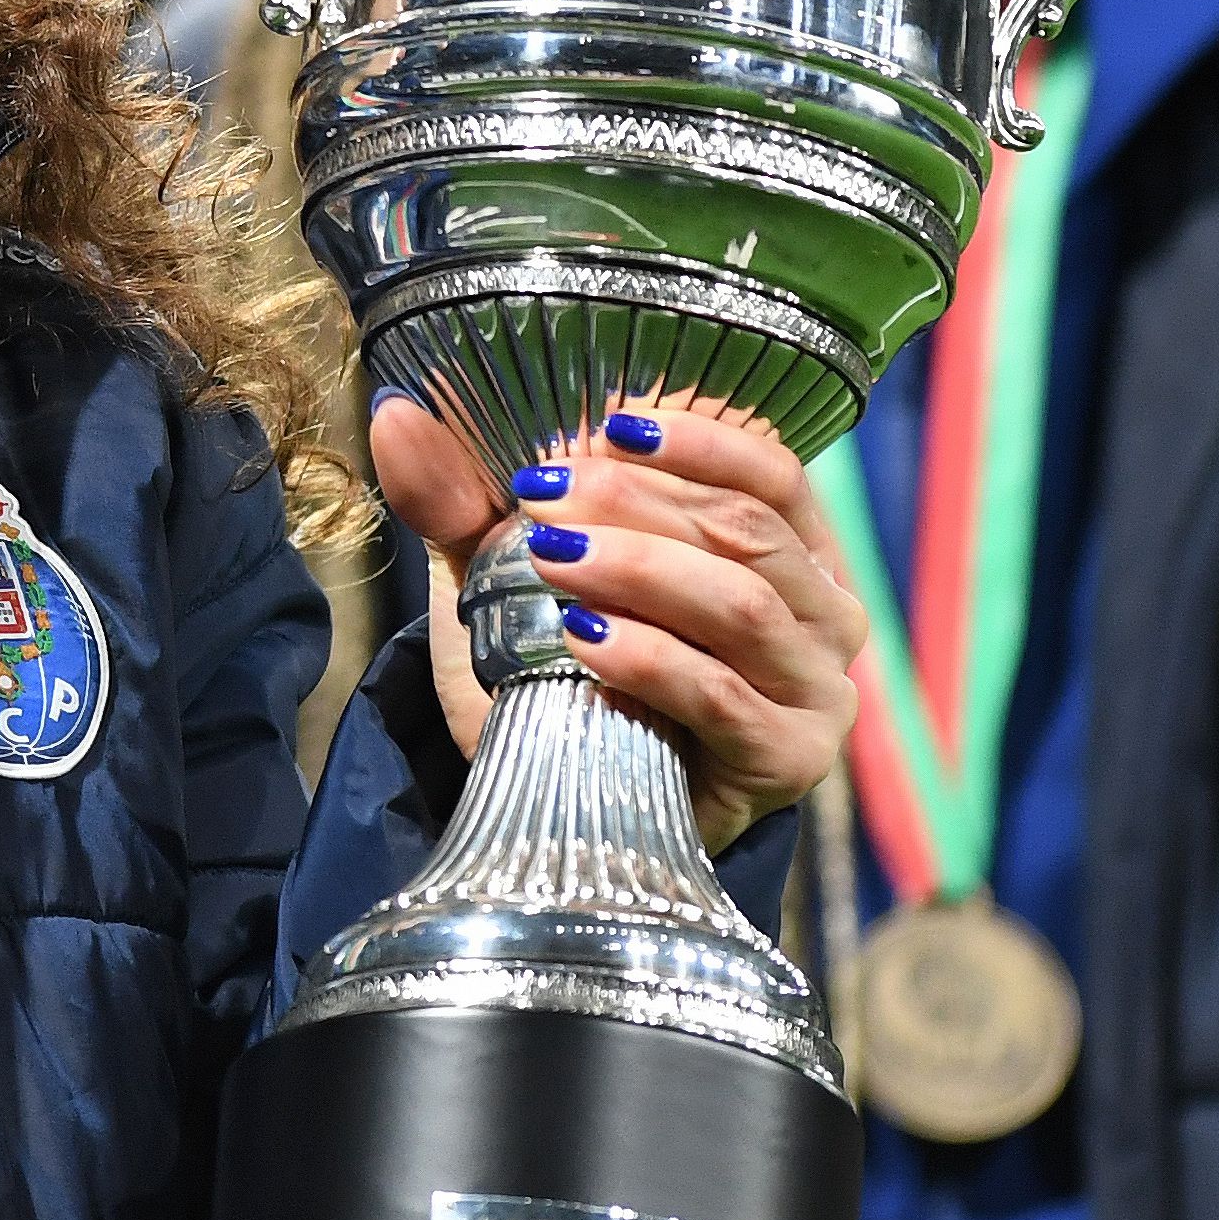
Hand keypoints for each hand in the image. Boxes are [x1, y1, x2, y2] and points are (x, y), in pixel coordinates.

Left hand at [373, 391, 861, 854]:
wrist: (573, 803)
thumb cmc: (565, 668)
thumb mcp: (508, 573)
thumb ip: (463, 499)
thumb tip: (394, 415)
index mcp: (790, 551)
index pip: (771, 474)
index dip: (699, 440)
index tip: (609, 425)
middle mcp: (824, 615)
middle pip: (744, 531)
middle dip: (636, 502)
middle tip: (539, 496)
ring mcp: (815, 692)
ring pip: (739, 604)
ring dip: (639, 568)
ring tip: (552, 559)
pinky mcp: (786, 760)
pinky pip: (721, 694)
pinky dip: (649, 659)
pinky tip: (584, 639)